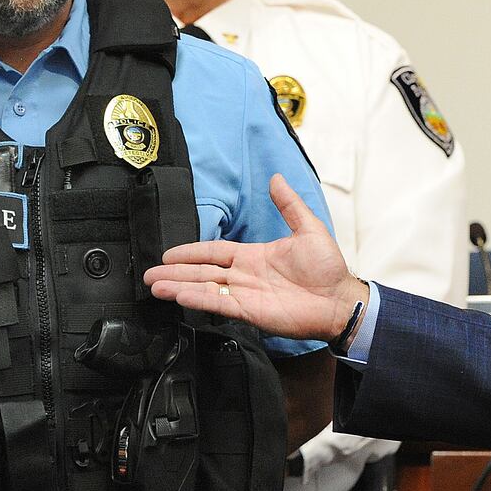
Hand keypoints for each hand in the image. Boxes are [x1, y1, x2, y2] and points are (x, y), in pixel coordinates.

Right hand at [146, 174, 368, 340]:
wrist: (340, 300)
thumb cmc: (328, 268)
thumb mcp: (309, 229)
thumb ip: (289, 205)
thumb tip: (278, 178)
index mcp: (253, 256)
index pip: (214, 252)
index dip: (191, 252)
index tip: (169, 253)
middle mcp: (244, 275)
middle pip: (202, 271)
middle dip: (175, 271)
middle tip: (150, 273)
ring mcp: (245, 294)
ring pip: (204, 287)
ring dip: (179, 285)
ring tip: (154, 285)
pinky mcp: (250, 311)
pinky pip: (219, 304)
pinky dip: (198, 299)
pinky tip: (179, 296)